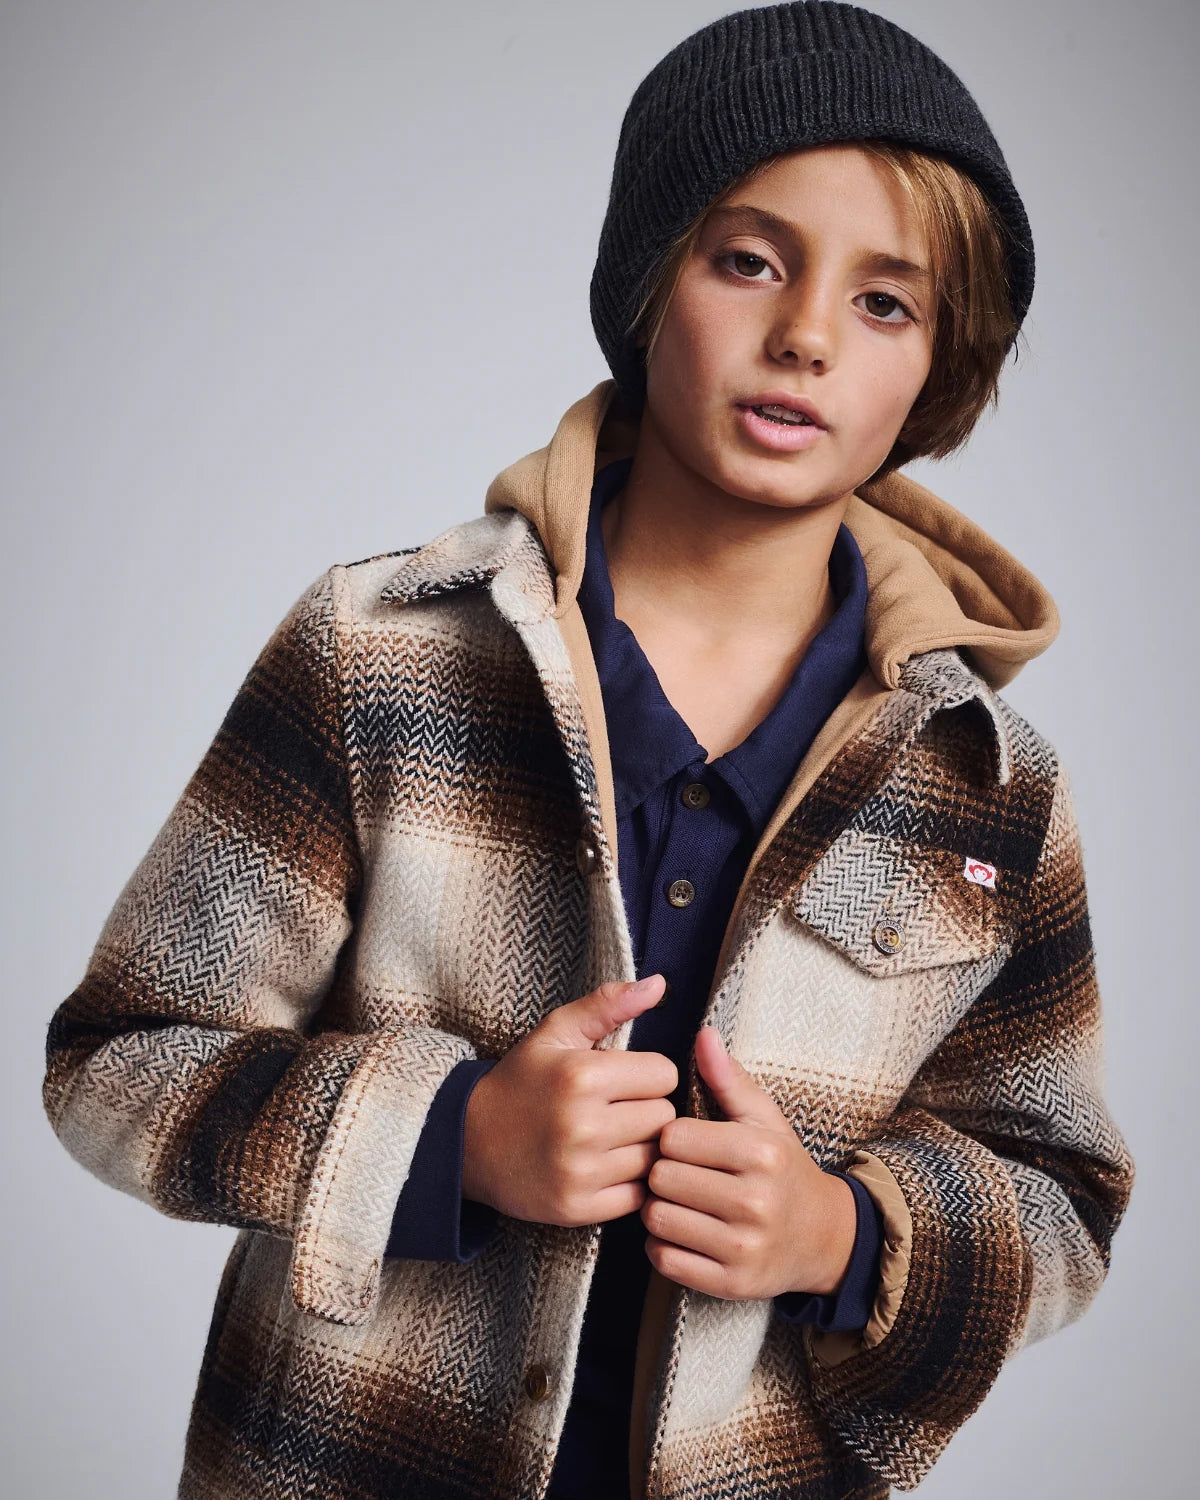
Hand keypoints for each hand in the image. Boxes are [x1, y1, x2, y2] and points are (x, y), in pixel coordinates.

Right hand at [462, 975, 676, 1226]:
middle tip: (618, 1110)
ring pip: (655, 1158)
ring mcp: (580, 1172)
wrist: (467, 1143)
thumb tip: (660, 984)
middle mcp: (583, 1126)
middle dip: (647, 1110)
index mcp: (582, 1076)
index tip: (625, 1080)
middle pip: (664, 1118)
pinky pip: (638, 1196)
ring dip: (640, 1148)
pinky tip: (605, 1167)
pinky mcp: (578, 1209)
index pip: (665, 1075)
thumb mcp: (556, 1033)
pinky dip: (629, 1183)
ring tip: (612, 1138)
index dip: (648, 1074)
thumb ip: (608, 1004)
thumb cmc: (521, 1081)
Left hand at [640, 1026, 856, 1300]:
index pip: (673, 1137)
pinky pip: (664, 1258)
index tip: (686, 1144)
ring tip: (679, 1201)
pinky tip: (684, 1231)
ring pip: (657, 1217)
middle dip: (663, 1173)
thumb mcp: (765, 1119)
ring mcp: (744, 1247)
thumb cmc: (782, 1169)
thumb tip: (703, 1034)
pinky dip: (663, 1244)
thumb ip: (729, 1078)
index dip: (671, 1138)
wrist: (822, 1238)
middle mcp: (755, 1202)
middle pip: (661, 1177)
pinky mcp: (731, 1283)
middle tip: (680, 1174)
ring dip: (659, 1208)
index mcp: (761, 1153)